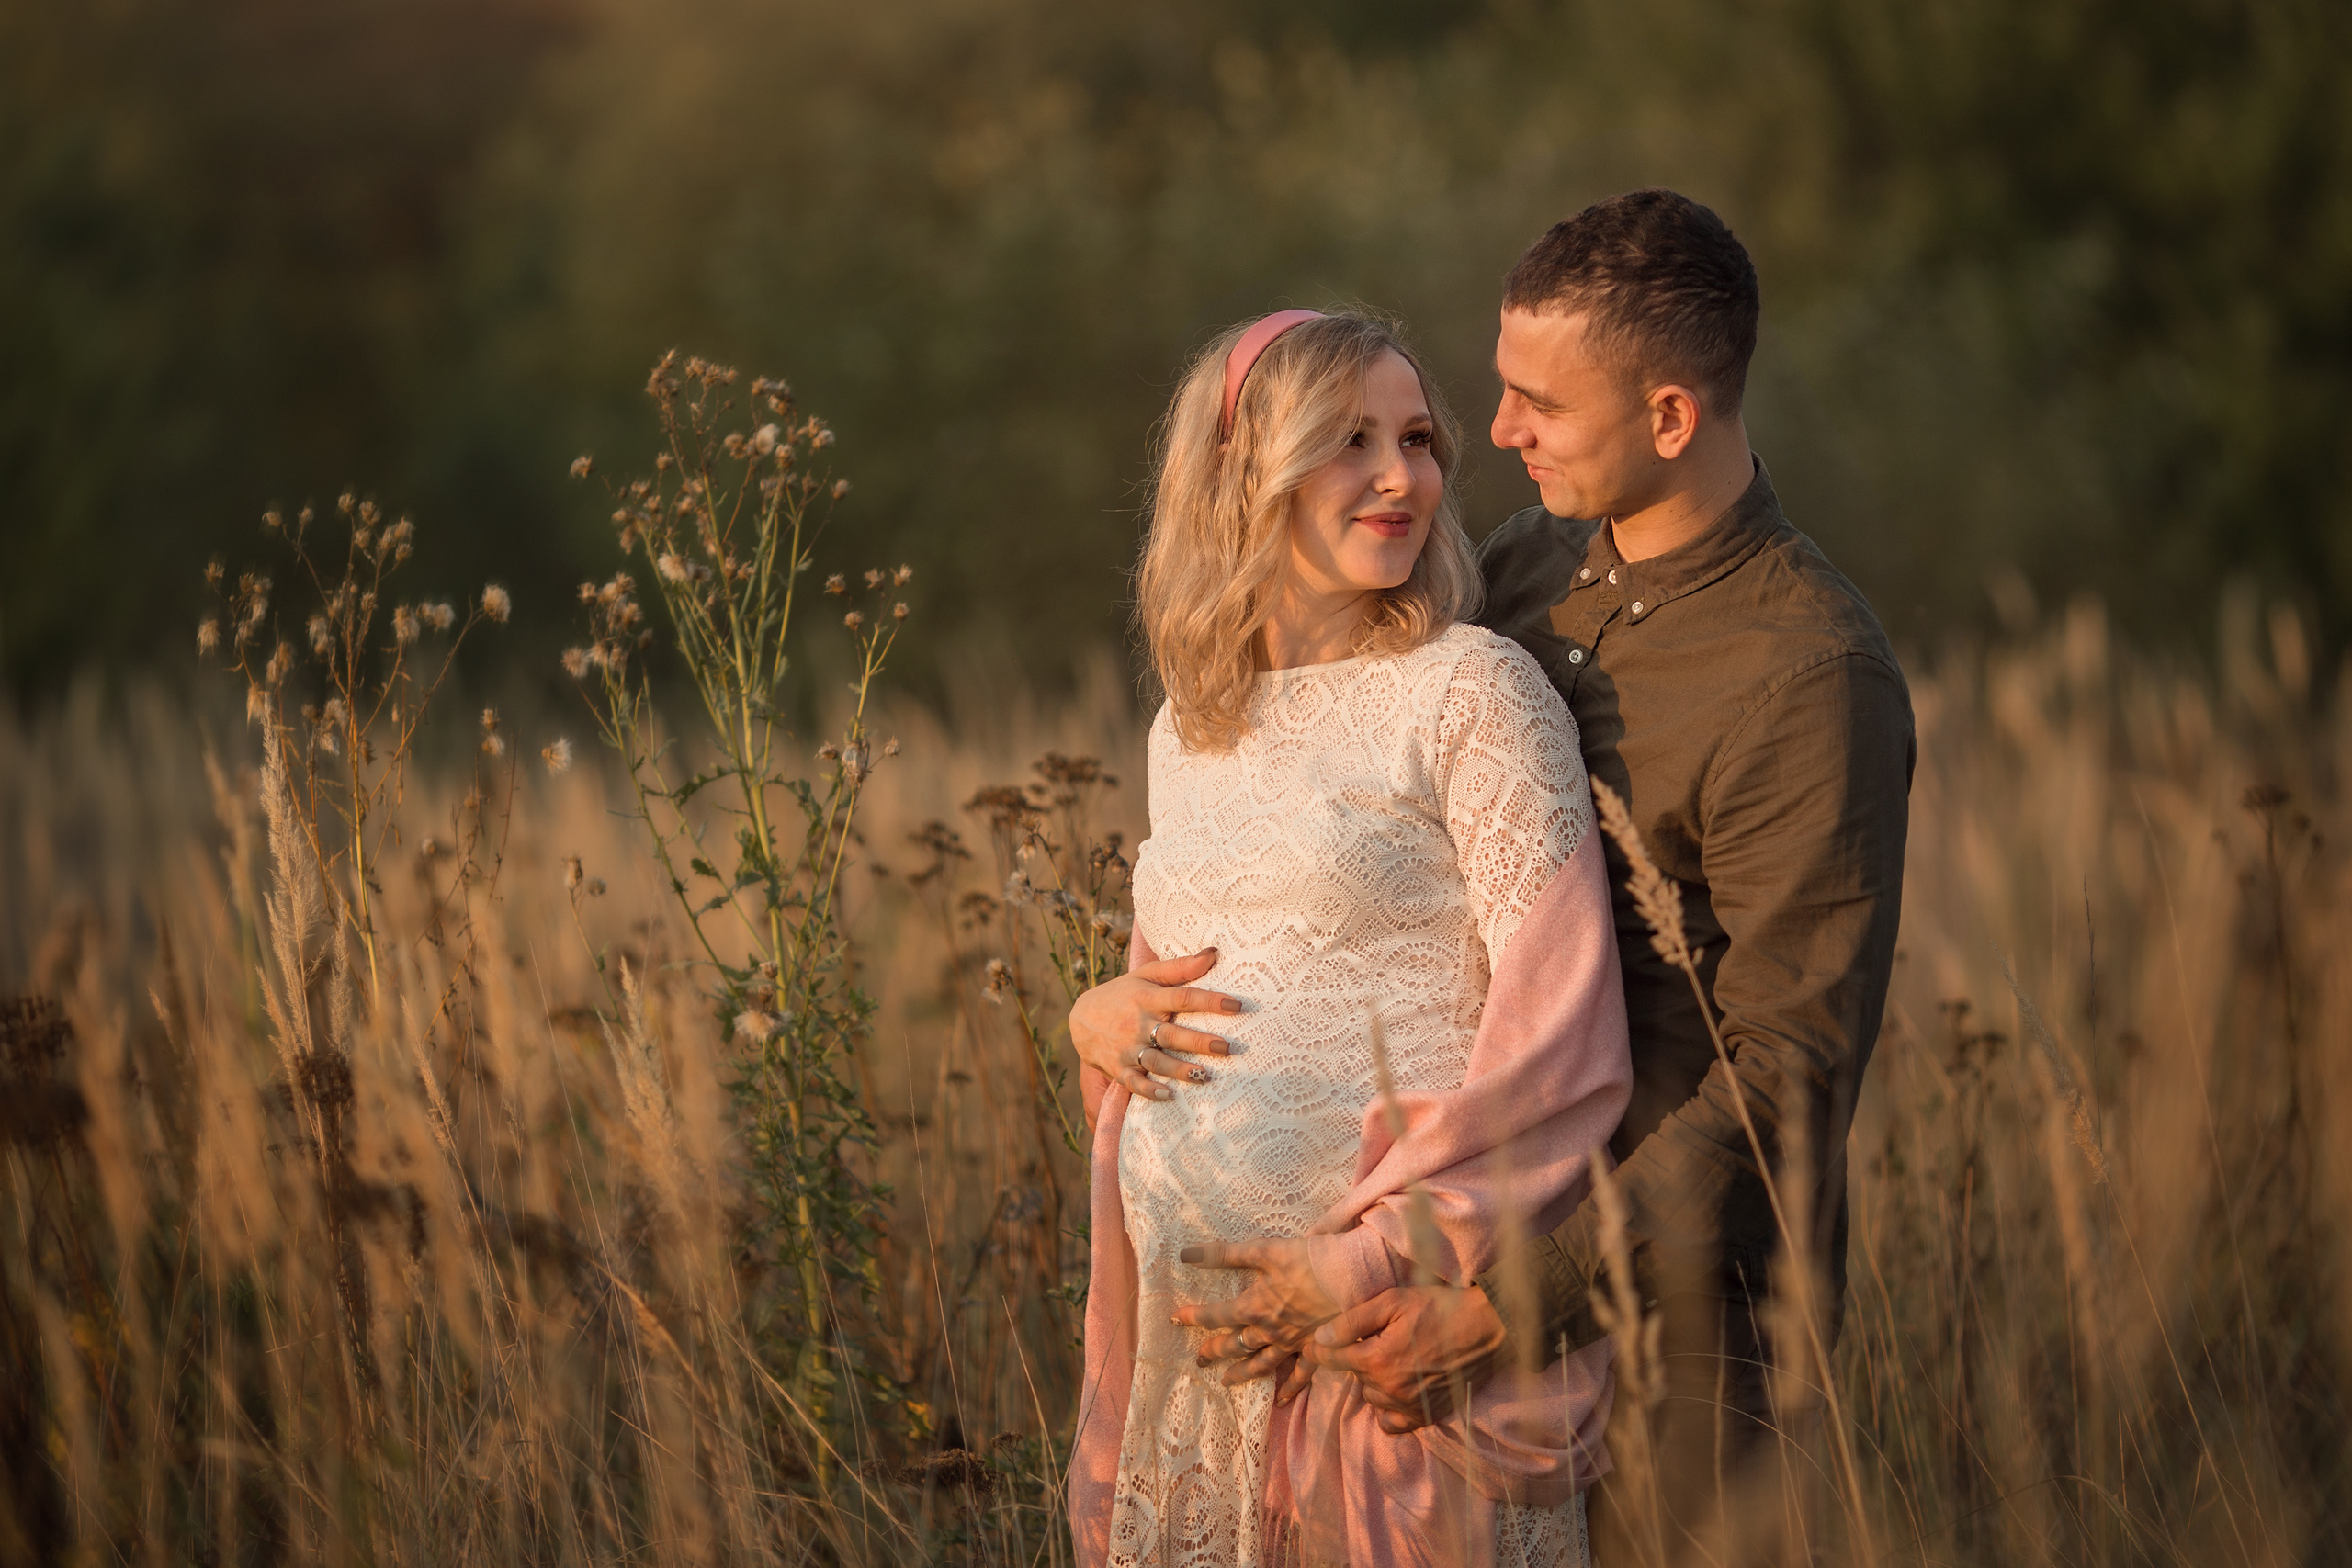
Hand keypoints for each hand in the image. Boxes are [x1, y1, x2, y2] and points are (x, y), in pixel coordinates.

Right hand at [1068, 948, 1242, 1101]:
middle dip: (1199, 1042)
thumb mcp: (1146, 975)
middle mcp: (1138, 1024)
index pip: (1182, 998)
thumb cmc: (1123, 993)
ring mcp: (1128, 1048)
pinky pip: (1133, 1081)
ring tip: (1204, 1076)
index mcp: (1147, 998)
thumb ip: (1180, 967)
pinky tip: (1167, 1095)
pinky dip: (1148, 1089)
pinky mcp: (1118, 1068)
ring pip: (1156, 1061)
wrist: (1080, 1018)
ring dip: (1179, 1070)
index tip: (1236, 1005)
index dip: (1209, 1001)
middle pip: (1172, 1034)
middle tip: (1226, 1048)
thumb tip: (1214, 953)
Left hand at [1174, 1238, 1338, 1403]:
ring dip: (1241, 1373)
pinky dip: (1290, 1389)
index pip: (1214, 1316)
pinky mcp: (1314, 1349)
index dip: (1193, 1317)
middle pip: (1233, 1345)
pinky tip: (1282, 1403)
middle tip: (1199, 1360)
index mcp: (1253, 1306)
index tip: (1175, 1319)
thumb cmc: (1308, 1259)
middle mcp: (1268, 1331)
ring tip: (1226, 1382)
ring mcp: (1291, 1343)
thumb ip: (1224, 1254)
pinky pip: (1300, 1375)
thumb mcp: (1263, 1251)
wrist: (1351, 1276)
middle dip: (1213, 1351)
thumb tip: (1186, 1254)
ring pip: (1260, 1364)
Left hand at [1303, 1285, 1506, 1433]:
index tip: (1311, 1346)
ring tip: (1393, 1358)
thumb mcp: (1392, 1301)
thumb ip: (1352, 1322)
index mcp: (1377, 1359)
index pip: (1331, 1359)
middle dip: (1357, 1357)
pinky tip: (1396, 1388)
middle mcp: (1389, 1389)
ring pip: (1371, 1396)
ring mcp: (1408, 1406)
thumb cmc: (1439, 1307)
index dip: (1319, 1349)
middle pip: (1354, 1375)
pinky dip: (1388, 1408)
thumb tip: (1320, 1338)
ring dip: (1373, 1380)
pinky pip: (1391, 1423)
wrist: (1487, 1327)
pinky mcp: (1426, 1415)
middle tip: (1375, 1338)